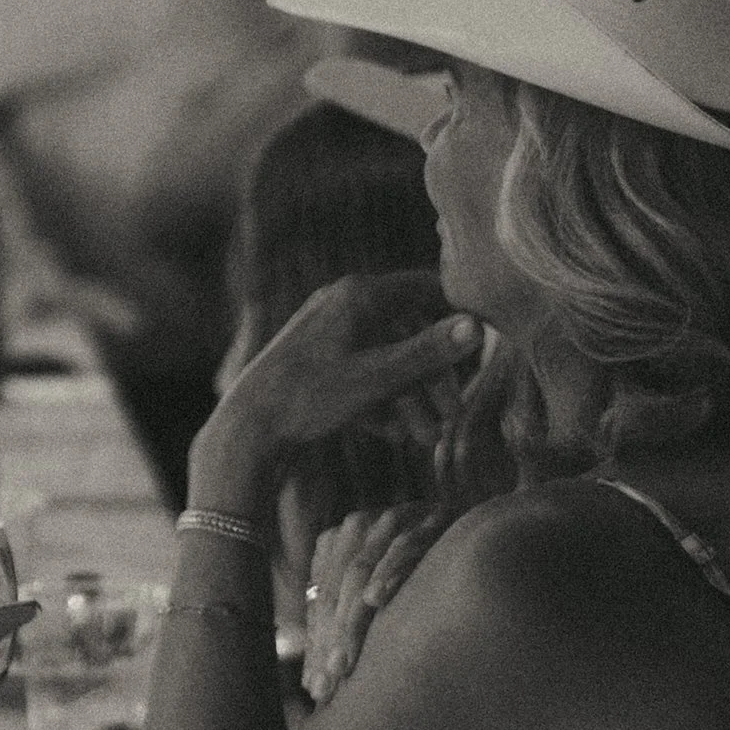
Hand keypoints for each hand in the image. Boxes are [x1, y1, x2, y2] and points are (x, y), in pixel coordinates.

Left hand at [193, 276, 479, 516]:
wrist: (247, 430)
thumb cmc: (310, 397)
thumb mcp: (378, 377)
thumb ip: (427, 352)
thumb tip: (477, 327)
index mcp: (358, 295)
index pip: (425, 290)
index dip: (455, 317)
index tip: (482, 350)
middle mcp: (341, 304)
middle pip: (406, 332)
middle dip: (431, 378)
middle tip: (451, 418)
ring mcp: (326, 333)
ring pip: (384, 359)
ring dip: (409, 398)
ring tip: (426, 439)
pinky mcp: (314, 362)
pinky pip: (360, 375)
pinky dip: (380, 401)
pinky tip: (394, 435)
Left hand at [301, 504, 446, 704]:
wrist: (483, 532)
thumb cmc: (425, 577)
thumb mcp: (380, 597)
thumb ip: (345, 628)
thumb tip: (313, 687)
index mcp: (338, 542)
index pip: (321, 601)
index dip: (317, 646)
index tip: (315, 689)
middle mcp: (360, 527)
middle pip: (335, 589)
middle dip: (330, 640)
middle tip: (329, 682)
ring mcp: (393, 520)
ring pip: (359, 571)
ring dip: (351, 619)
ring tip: (343, 660)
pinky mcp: (428, 518)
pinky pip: (402, 546)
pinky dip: (387, 572)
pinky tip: (375, 599)